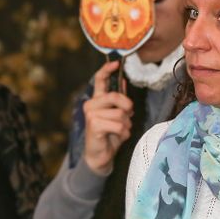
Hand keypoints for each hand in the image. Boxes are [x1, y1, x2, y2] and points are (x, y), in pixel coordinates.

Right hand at [82, 60, 133, 174]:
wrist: (100, 156)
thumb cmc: (109, 134)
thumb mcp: (117, 115)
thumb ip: (119, 99)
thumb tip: (123, 80)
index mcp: (97, 100)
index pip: (100, 80)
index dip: (107, 70)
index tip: (116, 63)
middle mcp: (91, 105)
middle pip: (115, 96)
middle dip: (127, 107)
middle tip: (128, 116)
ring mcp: (91, 114)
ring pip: (120, 114)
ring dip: (126, 124)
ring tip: (120, 131)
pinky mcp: (94, 125)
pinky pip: (118, 125)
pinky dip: (123, 133)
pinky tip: (117, 137)